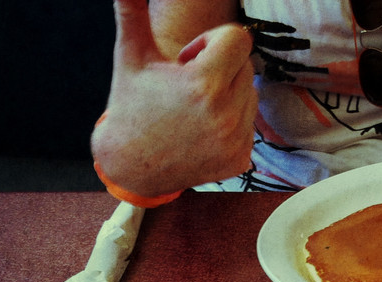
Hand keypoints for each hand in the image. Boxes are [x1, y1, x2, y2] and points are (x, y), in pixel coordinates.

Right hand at [91, 0, 257, 196]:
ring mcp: (235, 141)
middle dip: (220, 67)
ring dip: (228, 94)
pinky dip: (231, 123)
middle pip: (245, 67)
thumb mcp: (131, 55)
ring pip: (250, 96)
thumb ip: (131, 13)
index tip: (189, 57)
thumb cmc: (131, 104)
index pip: (238, 39)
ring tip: (195, 108)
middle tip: (187, 84)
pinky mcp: (240, 160)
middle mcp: (226, 115)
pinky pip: (249, 125)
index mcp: (204, 84)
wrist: (131, 165)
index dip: (212, 40)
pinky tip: (203, 130)